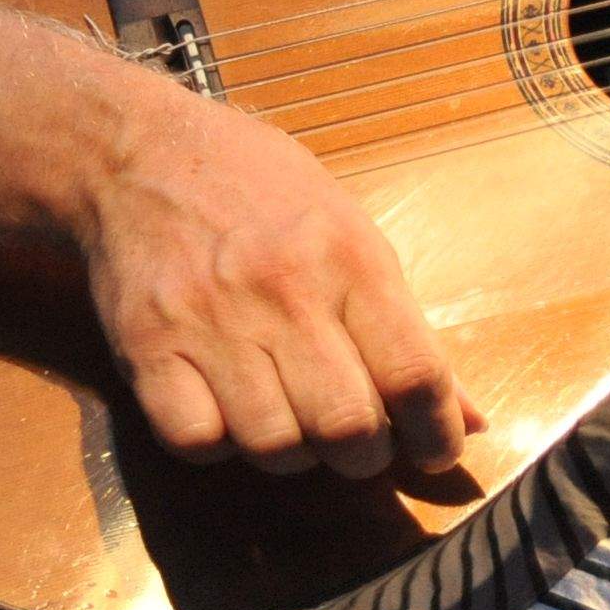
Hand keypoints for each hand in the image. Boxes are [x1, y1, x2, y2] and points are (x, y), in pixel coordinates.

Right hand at [71, 72, 481, 478]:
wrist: (139, 153)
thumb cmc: (261, 191)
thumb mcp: (353, 233)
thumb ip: (408, 329)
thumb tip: (470, 419)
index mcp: (351, 258)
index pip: (415, 374)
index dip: (437, 433)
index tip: (435, 451)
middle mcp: (284, 291)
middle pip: (347, 425)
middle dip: (365, 457)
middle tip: (358, 444)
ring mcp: (210, 320)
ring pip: (274, 445)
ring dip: (294, 455)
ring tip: (292, 424)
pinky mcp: (145, 346)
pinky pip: (196, 440)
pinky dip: (220, 446)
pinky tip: (227, 412)